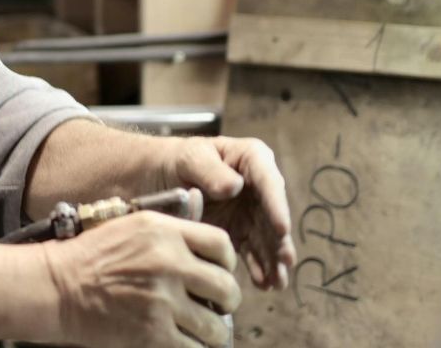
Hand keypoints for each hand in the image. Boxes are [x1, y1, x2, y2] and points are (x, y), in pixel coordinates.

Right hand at [40, 211, 239, 346]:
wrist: (57, 287)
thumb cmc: (91, 257)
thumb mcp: (131, 226)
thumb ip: (170, 232)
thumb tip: (207, 239)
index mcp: (163, 231)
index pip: (221, 244)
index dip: (227, 262)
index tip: (220, 272)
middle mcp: (168, 262)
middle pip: (226, 287)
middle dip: (226, 301)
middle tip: (215, 307)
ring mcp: (162, 300)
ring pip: (216, 326)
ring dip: (211, 331)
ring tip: (200, 329)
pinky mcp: (154, 334)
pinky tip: (182, 341)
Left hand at [155, 136, 296, 290]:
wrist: (155, 177)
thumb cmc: (176, 160)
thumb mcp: (190, 158)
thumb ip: (211, 170)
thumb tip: (234, 187)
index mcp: (251, 160)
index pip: (269, 182)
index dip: (277, 206)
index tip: (282, 228)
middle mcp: (258, 188)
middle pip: (273, 215)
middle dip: (280, 241)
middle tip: (285, 262)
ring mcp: (250, 213)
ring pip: (266, 238)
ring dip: (273, 260)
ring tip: (276, 282)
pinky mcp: (239, 233)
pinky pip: (251, 252)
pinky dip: (257, 267)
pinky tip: (261, 283)